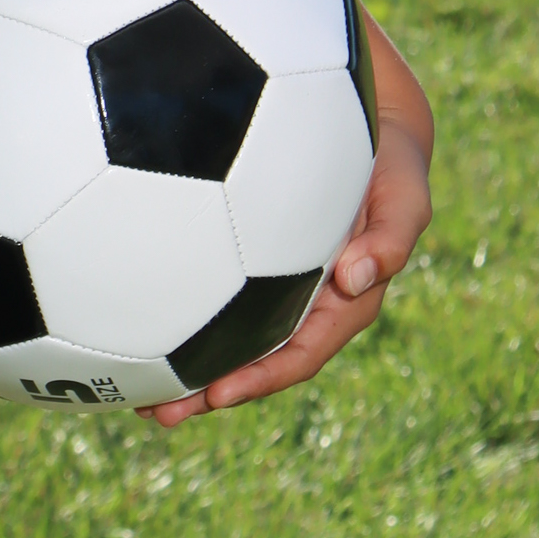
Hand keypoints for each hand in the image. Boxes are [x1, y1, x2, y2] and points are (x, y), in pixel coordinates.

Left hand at [141, 110, 432, 427]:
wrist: (366, 123)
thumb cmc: (388, 161)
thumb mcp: (405, 193)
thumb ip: (393, 235)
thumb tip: (359, 277)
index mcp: (343, 303)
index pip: (299, 355)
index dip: (261, 379)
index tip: (217, 396)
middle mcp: (306, 302)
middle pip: (254, 360)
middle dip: (208, 393)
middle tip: (156, 413)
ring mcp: (277, 283)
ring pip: (229, 336)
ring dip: (186, 367)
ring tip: (133, 390)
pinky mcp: (250, 256)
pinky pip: (215, 293)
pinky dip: (181, 313)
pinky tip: (136, 317)